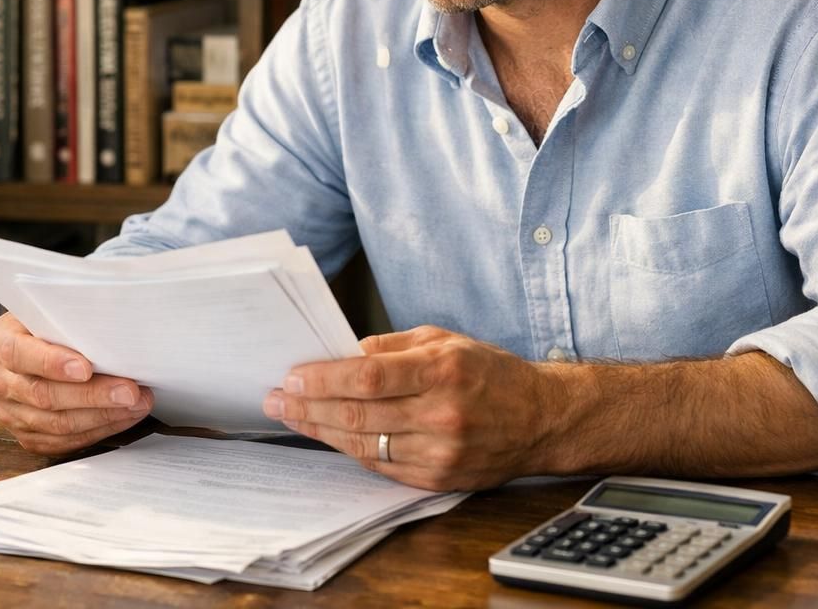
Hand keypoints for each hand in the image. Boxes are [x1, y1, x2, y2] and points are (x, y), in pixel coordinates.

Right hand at [0, 312, 153, 454]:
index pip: (19, 353)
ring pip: (55, 424)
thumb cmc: (55, 322)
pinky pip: (61, 442)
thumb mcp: (54, 308)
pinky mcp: (26, 434)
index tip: (86, 368)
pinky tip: (122, 418)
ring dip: (102, 416)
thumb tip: (113, 325)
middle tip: (130, 392)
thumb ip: (72, 316)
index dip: (52, 363)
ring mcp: (9, 411)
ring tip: (136, 405)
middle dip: (93, 395)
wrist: (43, 343)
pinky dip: (97, 431)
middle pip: (43, 394)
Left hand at [262, 326, 562, 490]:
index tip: (292, 376)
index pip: (367, 376)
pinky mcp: (439, 478)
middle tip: (276, 400)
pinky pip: (383, 466)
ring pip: (364, 445)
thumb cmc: (491, 372)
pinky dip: (353, 450)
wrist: (541, 418)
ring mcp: (441, 451)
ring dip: (322, 431)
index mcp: (443, 370)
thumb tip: (342, 353)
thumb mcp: (445, 340)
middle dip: (308, 407)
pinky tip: (332, 436)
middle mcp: (441, 413)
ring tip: (294, 417)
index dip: (323, 379)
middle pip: (358, 415)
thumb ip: (392, 348)